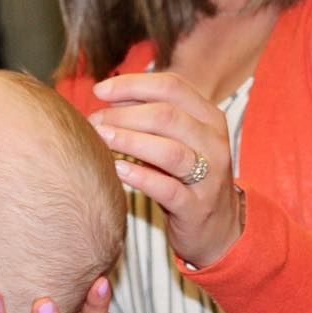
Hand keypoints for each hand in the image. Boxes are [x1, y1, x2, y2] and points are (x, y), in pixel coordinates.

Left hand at [89, 71, 243, 268]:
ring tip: (101, 138)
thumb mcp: (176, 138)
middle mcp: (214, 142)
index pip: (171, 86)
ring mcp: (210, 176)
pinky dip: (141, 177)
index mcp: (209, 116)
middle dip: (124, 115)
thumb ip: (148, 114)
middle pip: (167, 115)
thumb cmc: (184, 175)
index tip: (99, 90)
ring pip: (169, 151)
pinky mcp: (198, 207)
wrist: (217, 228)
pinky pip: (168, 190)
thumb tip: (108, 95)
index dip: (132, 84)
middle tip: (95, 122)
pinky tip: (117, 170)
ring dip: (129, 141)